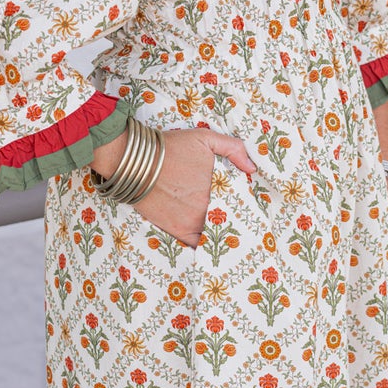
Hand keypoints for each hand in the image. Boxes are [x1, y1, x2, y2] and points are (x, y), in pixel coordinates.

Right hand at [91, 124, 256, 248]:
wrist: (136, 162)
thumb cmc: (170, 148)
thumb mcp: (204, 137)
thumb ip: (232, 147)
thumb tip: (252, 169)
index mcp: (219, 187)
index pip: (240, 202)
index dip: (244, 205)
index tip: (247, 207)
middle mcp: (209, 207)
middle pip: (230, 219)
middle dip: (234, 220)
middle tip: (240, 224)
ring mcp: (193, 221)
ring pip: (216, 234)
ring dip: (222, 235)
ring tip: (227, 238)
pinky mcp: (177, 230)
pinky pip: (197, 245)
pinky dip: (205, 248)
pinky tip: (211, 249)